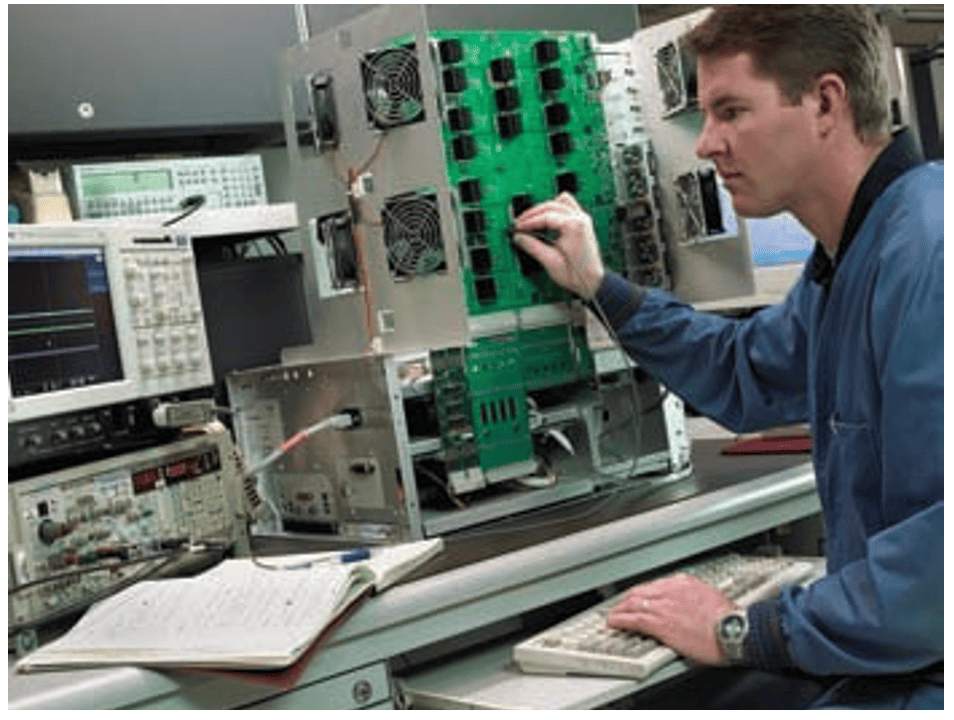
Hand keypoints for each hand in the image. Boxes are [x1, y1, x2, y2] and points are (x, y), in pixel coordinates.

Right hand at [512, 193, 605, 299]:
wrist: (592, 282)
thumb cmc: (577, 275)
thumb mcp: (551, 262)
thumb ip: (533, 246)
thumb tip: (520, 237)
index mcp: (574, 226)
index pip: (546, 216)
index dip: (529, 222)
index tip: (518, 227)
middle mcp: (581, 219)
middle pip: (551, 206)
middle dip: (533, 214)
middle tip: (519, 224)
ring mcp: (583, 219)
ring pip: (560, 202)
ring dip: (543, 209)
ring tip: (530, 220)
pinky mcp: (582, 223)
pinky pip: (568, 207)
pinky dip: (555, 209)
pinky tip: (546, 218)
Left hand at [605, 573, 737, 665]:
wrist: (733, 630)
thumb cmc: (728, 619)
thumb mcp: (710, 597)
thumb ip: (693, 596)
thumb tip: (687, 603)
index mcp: (682, 583)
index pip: (653, 585)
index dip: (641, 593)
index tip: (637, 599)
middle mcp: (670, 590)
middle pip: (639, 591)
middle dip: (626, 600)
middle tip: (619, 607)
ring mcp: (663, 606)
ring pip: (632, 603)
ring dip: (619, 610)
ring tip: (613, 616)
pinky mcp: (660, 624)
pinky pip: (633, 619)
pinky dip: (620, 620)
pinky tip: (614, 624)